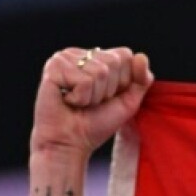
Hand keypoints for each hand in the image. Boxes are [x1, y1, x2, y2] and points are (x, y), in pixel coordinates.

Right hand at [30, 47, 153, 159]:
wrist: (70, 142)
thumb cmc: (96, 123)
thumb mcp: (129, 102)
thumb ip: (141, 79)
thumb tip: (141, 56)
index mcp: (97, 57)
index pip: (125, 55)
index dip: (123, 81)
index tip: (108, 97)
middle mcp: (80, 54)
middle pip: (113, 61)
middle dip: (108, 89)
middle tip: (91, 102)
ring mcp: (65, 58)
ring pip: (100, 71)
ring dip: (94, 96)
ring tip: (79, 102)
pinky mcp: (53, 67)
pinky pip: (84, 81)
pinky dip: (81, 98)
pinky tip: (67, 100)